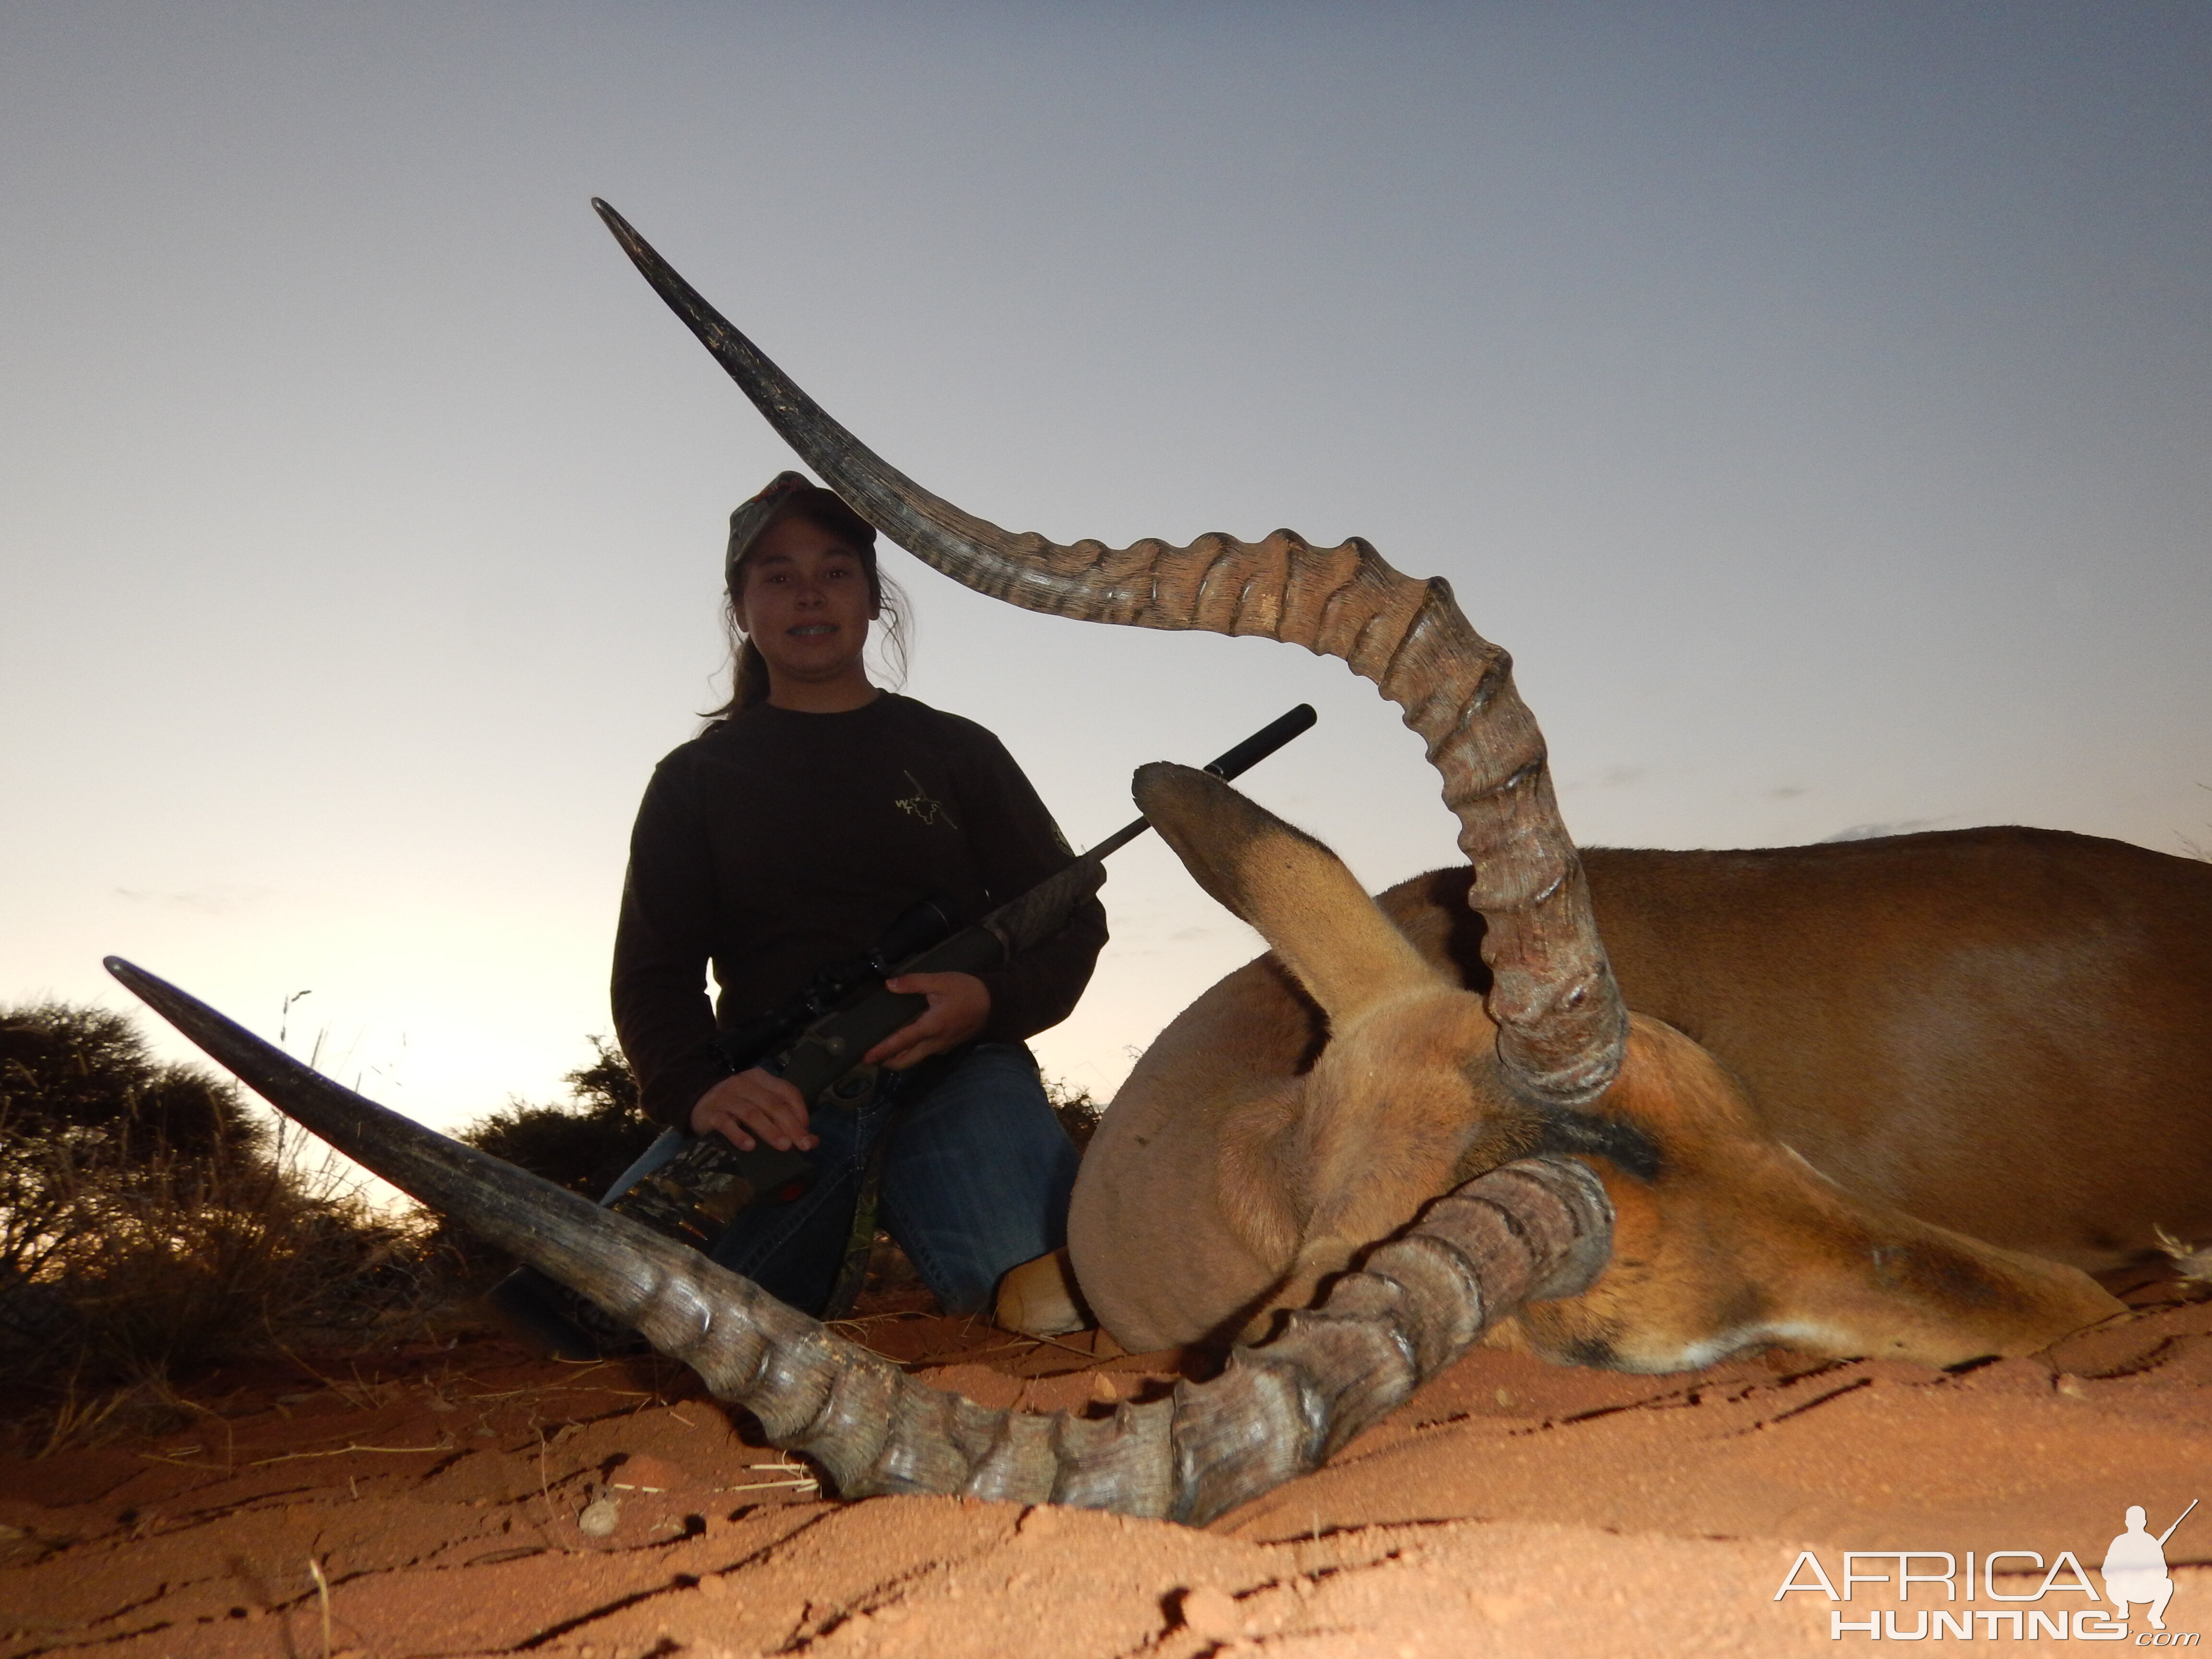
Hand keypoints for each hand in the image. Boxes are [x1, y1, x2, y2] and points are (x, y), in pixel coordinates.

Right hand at [689, 1067, 817, 1152]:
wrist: (696, 1102)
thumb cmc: (735, 1106)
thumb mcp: (759, 1105)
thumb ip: (784, 1119)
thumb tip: (812, 1140)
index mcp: (760, 1079)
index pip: (787, 1091)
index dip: (800, 1111)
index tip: (808, 1132)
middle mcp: (744, 1084)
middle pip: (772, 1104)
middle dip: (791, 1125)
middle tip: (803, 1144)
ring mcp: (727, 1098)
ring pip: (752, 1113)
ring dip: (770, 1130)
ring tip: (784, 1146)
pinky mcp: (711, 1113)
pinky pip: (726, 1124)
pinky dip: (739, 1135)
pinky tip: (750, 1146)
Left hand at [864, 971, 989, 1069]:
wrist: (995, 1003)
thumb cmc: (968, 991)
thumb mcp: (941, 981)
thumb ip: (913, 982)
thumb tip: (889, 985)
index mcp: (931, 1027)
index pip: (901, 1042)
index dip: (881, 1050)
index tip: (865, 1057)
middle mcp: (934, 1043)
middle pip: (905, 1061)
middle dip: (885, 1062)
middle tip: (869, 1057)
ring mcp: (941, 1047)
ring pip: (914, 1059)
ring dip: (897, 1058)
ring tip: (882, 1050)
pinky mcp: (947, 1046)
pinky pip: (924, 1053)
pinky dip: (910, 1052)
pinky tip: (905, 1040)